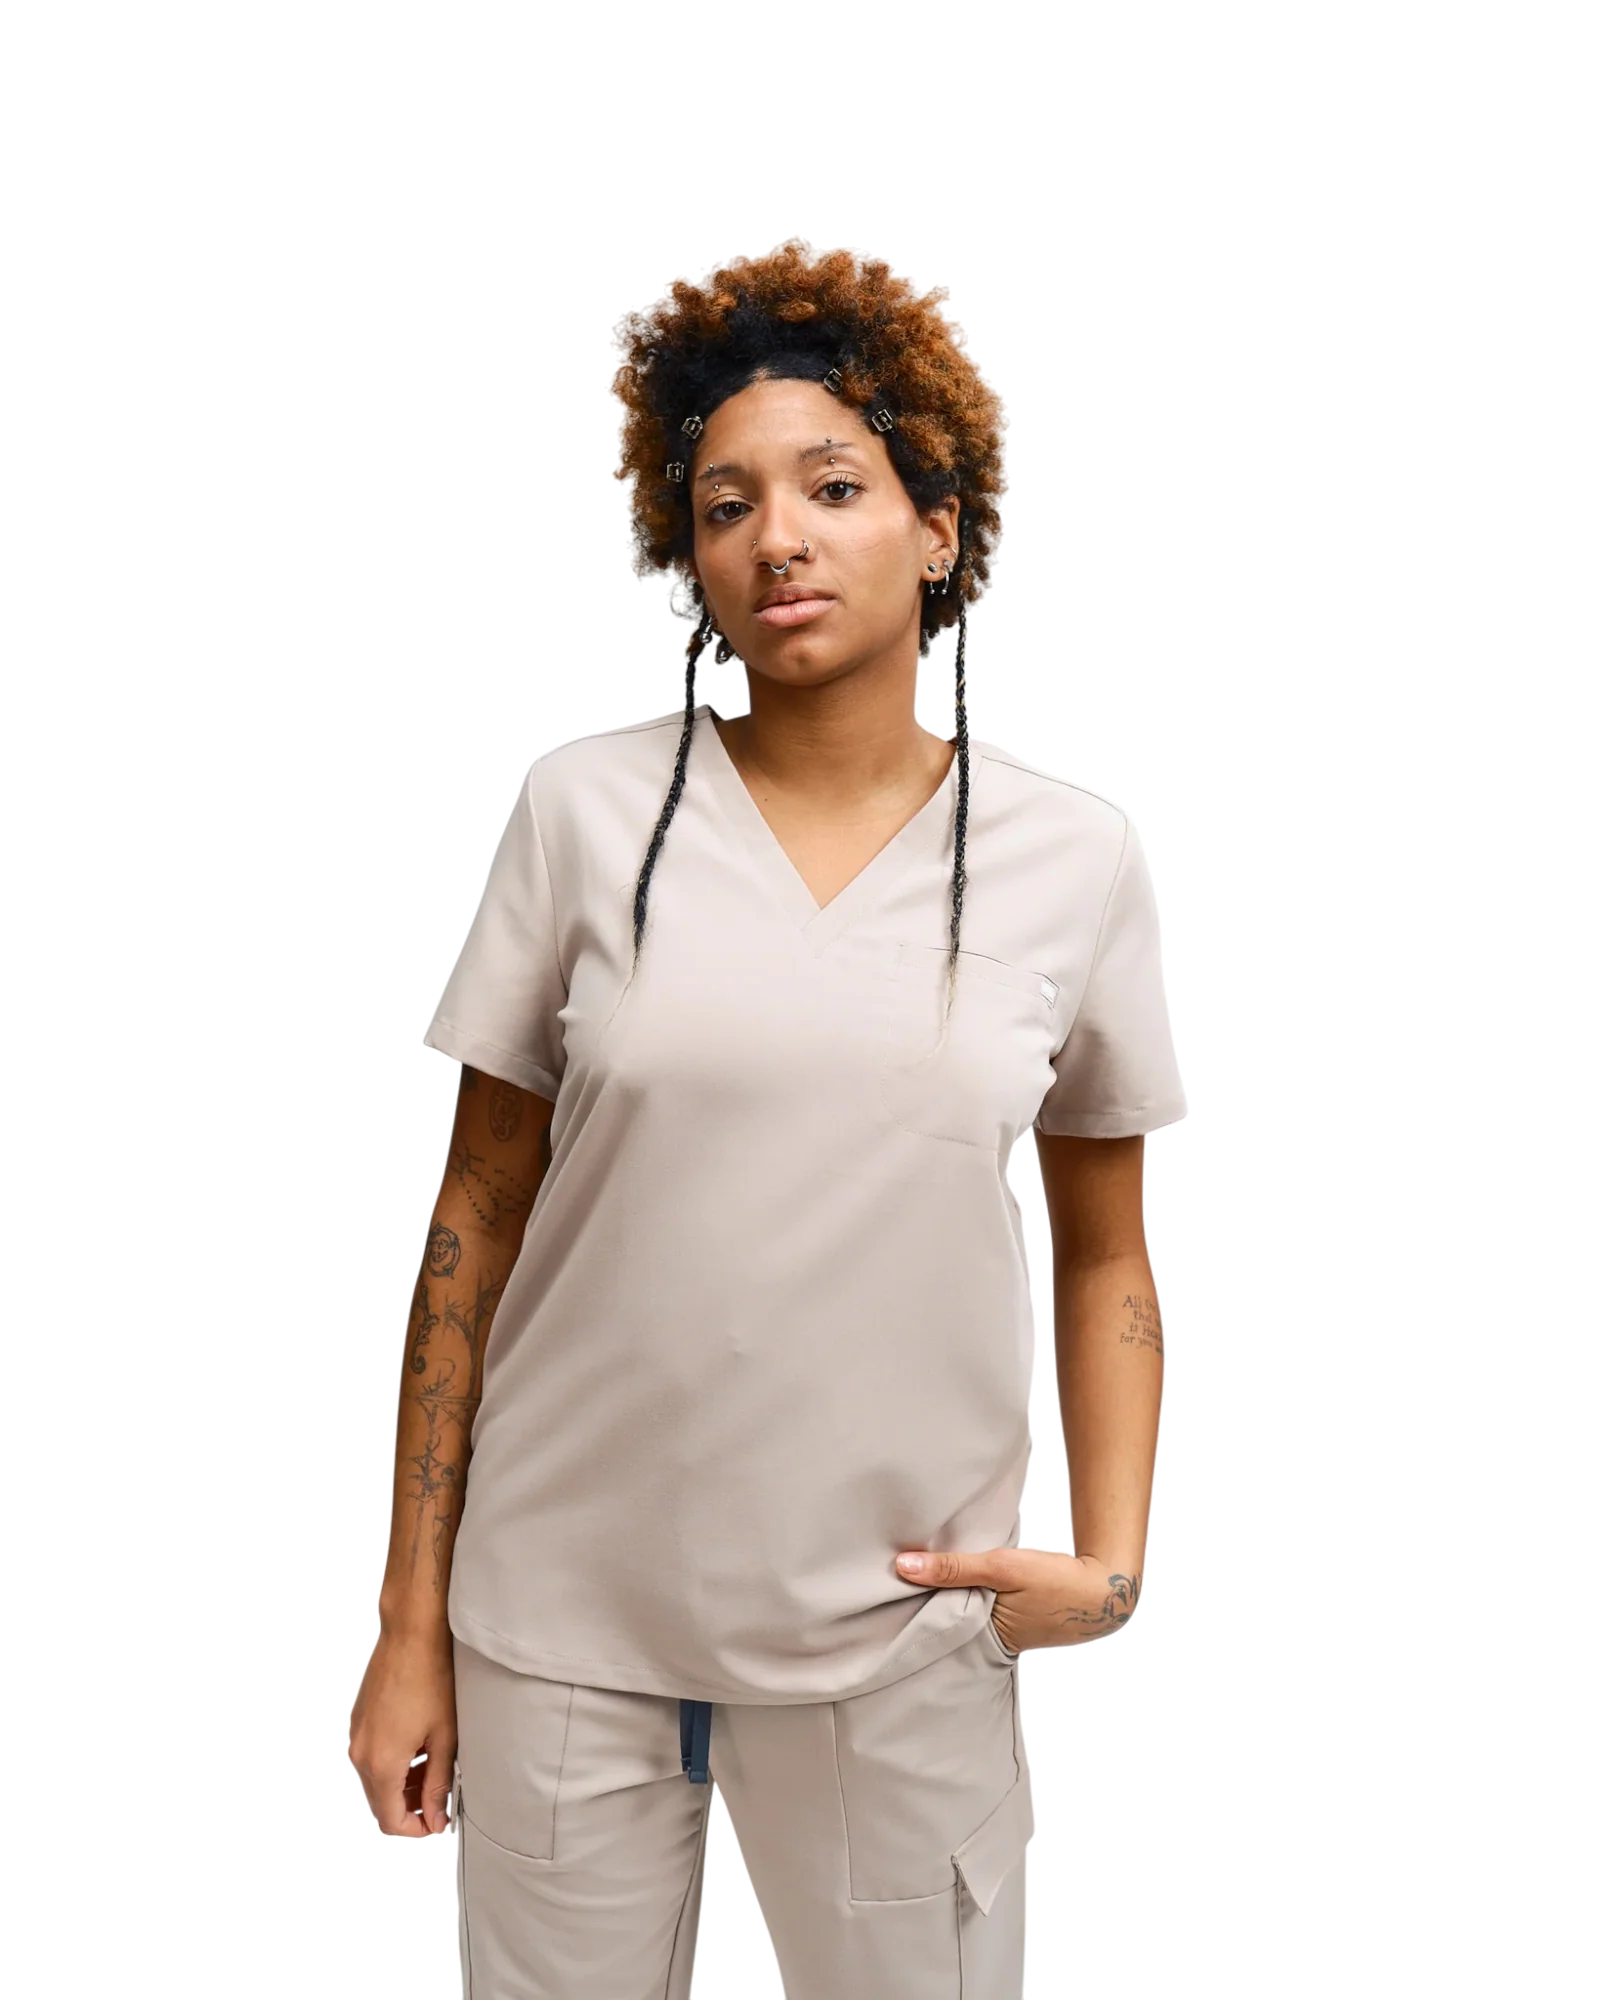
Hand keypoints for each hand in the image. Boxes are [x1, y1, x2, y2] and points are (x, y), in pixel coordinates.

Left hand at [895, 1544, 1141, 1652]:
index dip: (913, 1609)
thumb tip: (902, 1566)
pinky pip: (985, 1608)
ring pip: (968, 1613)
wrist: (1106, 1587)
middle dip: (929, 1605)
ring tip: (922, 1578)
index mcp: (986, 1637)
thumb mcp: (1002, 1567)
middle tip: (896, 1584)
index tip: (885, 1595)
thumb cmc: (1056, 1580)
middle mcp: (993, 1642)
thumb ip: (954, 1567)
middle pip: (951, 1621)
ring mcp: (1007, 1633)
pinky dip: (974, 1595)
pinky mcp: (1018, 1620)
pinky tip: (963, 1579)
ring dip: (953, 1596)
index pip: (937, 1625)